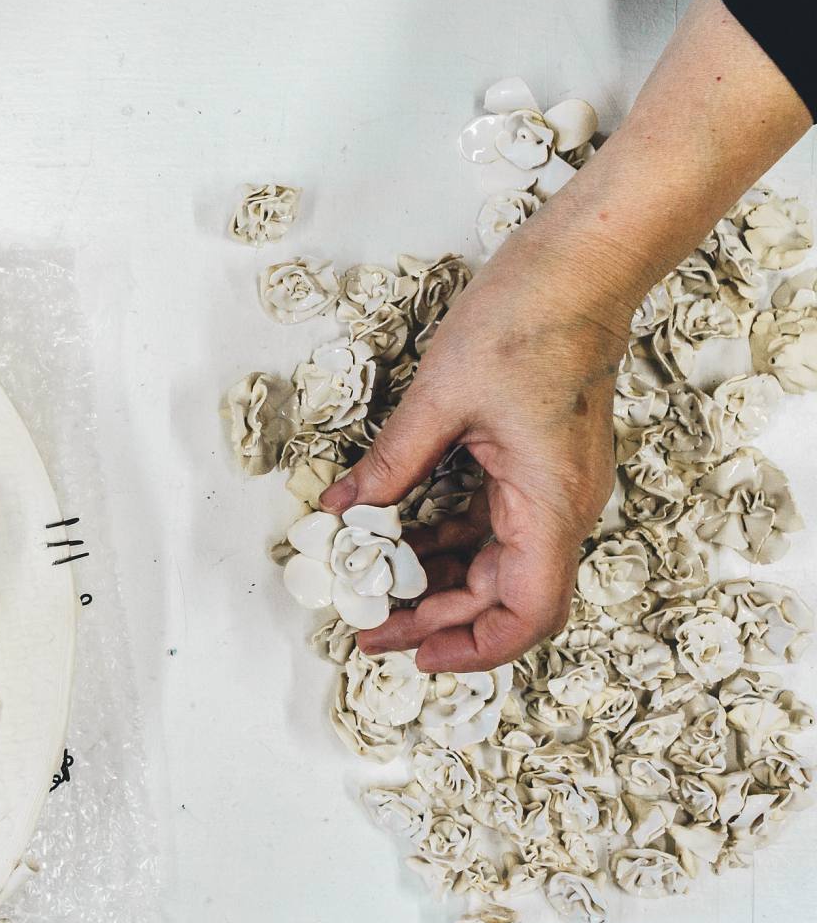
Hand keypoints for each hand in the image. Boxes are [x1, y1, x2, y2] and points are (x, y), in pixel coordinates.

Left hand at [320, 224, 630, 672]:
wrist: (578, 268)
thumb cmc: (526, 321)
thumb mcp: (441, 396)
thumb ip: (393, 461)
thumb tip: (343, 509)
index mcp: (551, 503)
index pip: (527, 613)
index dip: (473, 648)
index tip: (413, 654)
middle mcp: (560, 506)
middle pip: (504, 596)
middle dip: (436, 618)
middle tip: (368, 625)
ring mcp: (550, 487)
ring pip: (495, 562)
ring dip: (438, 580)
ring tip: (373, 587)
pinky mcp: (535, 465)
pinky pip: (491, 523)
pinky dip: (444, 538)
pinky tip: (395, 537)